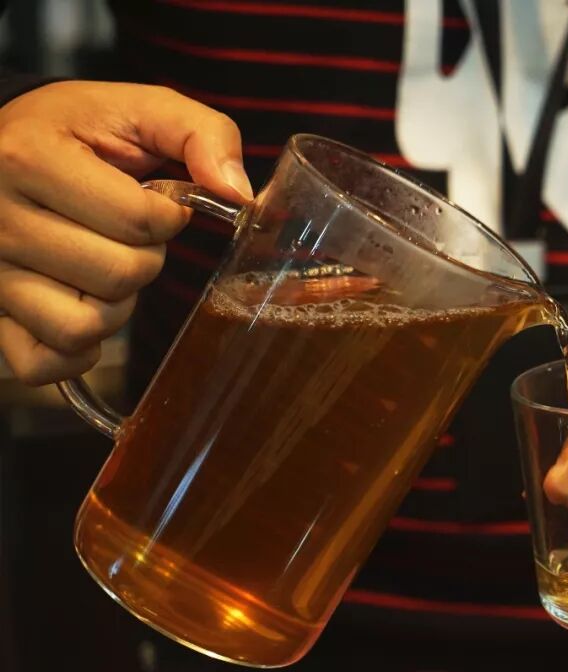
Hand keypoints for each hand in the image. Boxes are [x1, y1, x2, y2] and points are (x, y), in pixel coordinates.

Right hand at [0, 80, 251, 384]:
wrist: (2, 143)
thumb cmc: (76, 130)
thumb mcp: (138, 108)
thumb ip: (202, 134)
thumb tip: (240, 194)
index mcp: (31, 158)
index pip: (141, 221)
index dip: (169, 216)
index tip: (152, 198)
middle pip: (119, 276)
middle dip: (145, 257)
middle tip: (124, 234)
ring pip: (83, 326)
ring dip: (114, 307)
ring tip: (102, 269)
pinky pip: (44, 362)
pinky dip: (77, 351)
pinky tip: (84, 309)